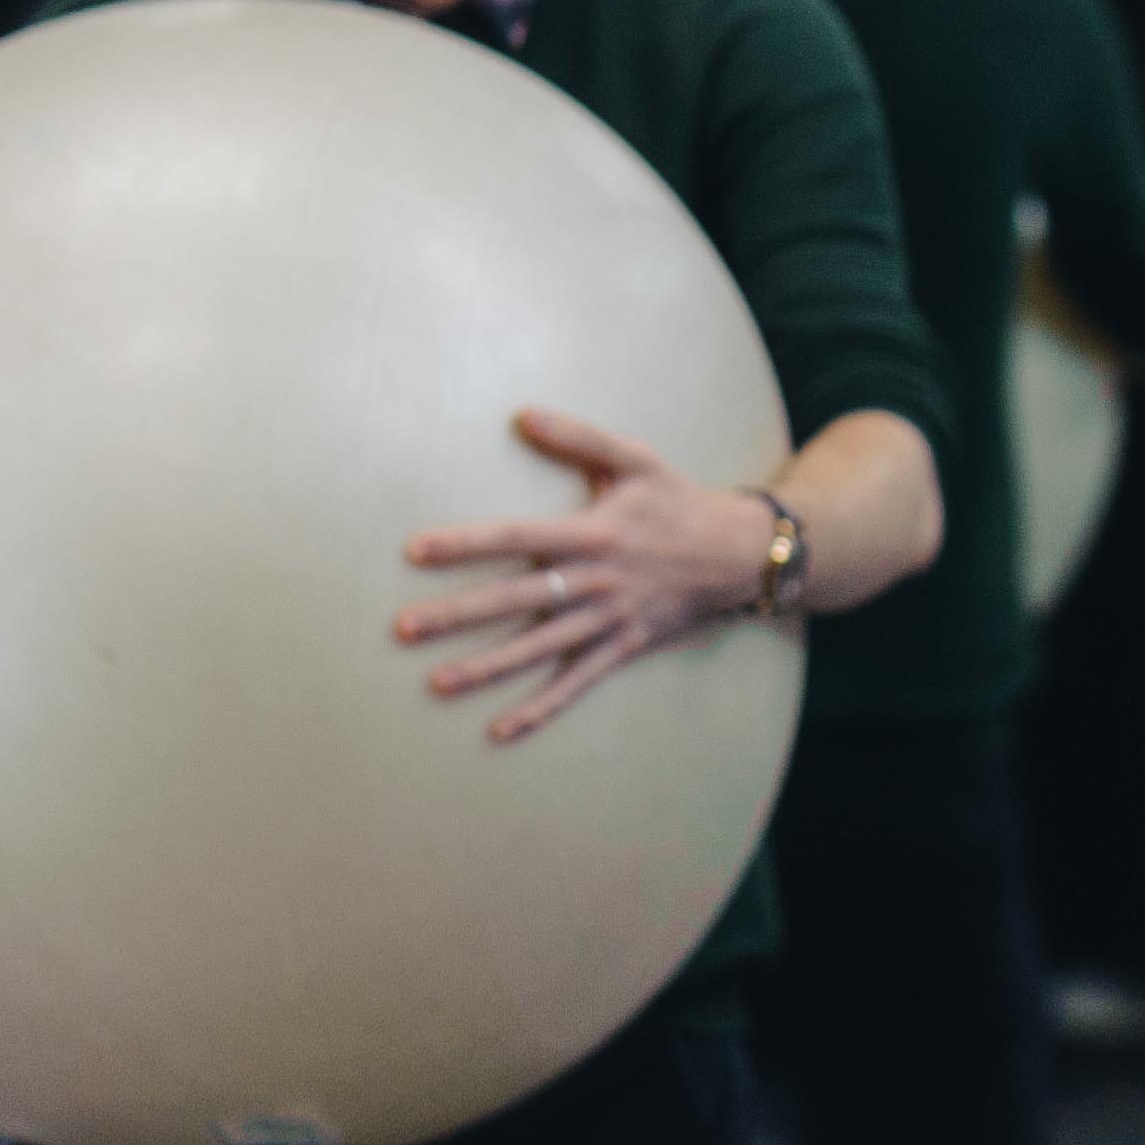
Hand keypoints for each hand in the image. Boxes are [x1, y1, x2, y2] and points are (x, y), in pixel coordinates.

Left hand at [395, 410, 781, 744]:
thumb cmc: (677, 501)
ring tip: (437, 683)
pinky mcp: (623, 648)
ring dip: (488, 667)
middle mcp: (596, 581)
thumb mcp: (635, 459)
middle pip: (517, 599)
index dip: (467, 543)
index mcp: (593, 532)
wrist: (740, 553)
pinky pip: (578, 684)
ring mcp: (609, 620)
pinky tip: (501, 730)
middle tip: (405, 628)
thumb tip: (522, 414)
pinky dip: (542, 709)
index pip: (518, 537)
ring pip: (540, 649)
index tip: (416, 550)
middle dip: (459, 614)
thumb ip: (578, 438)